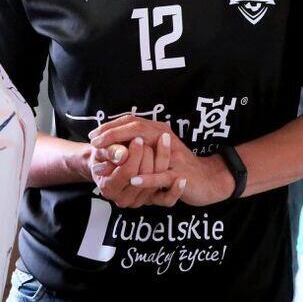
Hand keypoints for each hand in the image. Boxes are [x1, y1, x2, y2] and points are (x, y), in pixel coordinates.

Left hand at [90, 115, 233, 206]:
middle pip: (136, 129)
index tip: (94, 135)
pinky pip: (161, 176)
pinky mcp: (179, 174)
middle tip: (95, 144)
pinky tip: (132, 179)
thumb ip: (141, 146)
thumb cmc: (179, 166)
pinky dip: (147, 177)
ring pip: (147, 150)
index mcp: (159, 132)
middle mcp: (166, 139)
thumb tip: (113, 145)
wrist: (208, 179)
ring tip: (107, 160)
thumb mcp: (159, 152)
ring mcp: (172, 157)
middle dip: (113, 136)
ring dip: (125, 155)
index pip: (132, 122)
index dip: (111, 127)